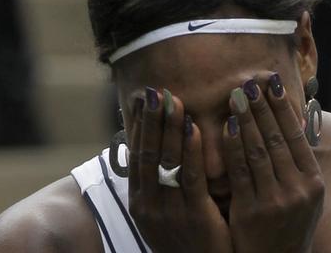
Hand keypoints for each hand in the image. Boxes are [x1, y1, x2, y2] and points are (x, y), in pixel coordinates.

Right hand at [127, 87, 231, 252]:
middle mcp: (148, 205)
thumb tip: (156, 148)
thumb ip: (160, 184)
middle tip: (156, 92)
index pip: (136, 156)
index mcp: (140, 202)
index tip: (145, 100)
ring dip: (170, 128)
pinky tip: (194, 128)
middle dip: (152, 121)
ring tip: (174, 100)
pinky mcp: (194, 216)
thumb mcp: (164, 213)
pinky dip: (191, 150)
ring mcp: (169, 212)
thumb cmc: (186, 239)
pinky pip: (191, 177)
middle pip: (148, 154)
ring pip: (167, 162)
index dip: (140, 126)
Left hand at [223, 73, 324, 252]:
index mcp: (314, 181)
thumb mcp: (304, 194)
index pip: (297, 135)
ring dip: (246, 120)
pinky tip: (226, 126)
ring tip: (236, 96)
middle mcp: (298, 189)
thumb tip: (291, 116)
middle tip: (250, 82)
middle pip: (277, 138)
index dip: (283, 107)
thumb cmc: (288, 221)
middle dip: (262, 107)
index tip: (272, 83)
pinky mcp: (251, 211)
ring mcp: (275, 201)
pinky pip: (240, 171)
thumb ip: (297, 160)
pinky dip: (233, 146)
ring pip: (258, 151)